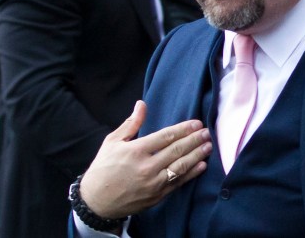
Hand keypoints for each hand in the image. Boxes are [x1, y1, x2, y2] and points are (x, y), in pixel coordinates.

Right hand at [79, 100, 211, 218]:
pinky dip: (191, 174)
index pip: (165, 136)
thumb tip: (142, 104)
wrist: (97, 200)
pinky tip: (201, 165)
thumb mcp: (112, 141)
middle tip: (207, 133)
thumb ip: (131, 123)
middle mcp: (146, 166)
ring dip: (196, 155)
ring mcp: (153, 183)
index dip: (183, 129)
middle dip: (194, 140)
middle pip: (176, 150)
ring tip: (208, 146)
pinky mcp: (157, 196)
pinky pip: (178, 183)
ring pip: (180, 167)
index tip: (196, 123)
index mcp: (136, 150)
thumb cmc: (104, 167)